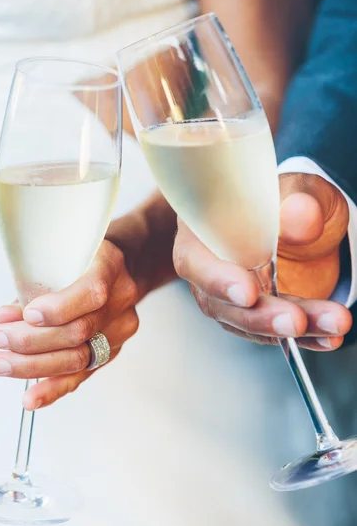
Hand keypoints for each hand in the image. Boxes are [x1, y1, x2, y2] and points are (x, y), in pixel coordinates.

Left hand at [0, 241, 139, 409]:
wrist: (115, 272)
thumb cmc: (78, 260)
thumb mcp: (60, 257)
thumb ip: (36, 285)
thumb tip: (4, 319)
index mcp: (110, 267)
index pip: (91, 293)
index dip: (59, 308)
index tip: (27, 315)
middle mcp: (121, 301)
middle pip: (80, 331)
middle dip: (32, 339)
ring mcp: (119, 331)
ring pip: (78, 358)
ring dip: (33, 365)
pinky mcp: (110, 353)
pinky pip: (81, 376)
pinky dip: (53, 389)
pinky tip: (30, 399)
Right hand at [173, 173, 352, 349]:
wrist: (305, 219)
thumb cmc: (290, 196)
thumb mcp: (301, 189)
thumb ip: (299, 199)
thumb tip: (298, 219)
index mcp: (201, 228)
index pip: (194, 259)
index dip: (216, 279)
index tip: (249, 293)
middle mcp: (208, 265)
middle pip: (218, 302)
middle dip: (258, 316)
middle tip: (295, 321)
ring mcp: (228, 293)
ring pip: (245, 321)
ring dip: (286, 329)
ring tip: (331, 325)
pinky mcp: (254, 312)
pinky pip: (271, 331)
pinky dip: (303, 337)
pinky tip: (328, 336)